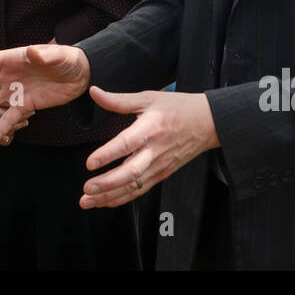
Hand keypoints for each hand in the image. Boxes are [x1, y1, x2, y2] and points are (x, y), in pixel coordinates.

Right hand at [0, 40, 90, 145]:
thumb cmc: (68, 58)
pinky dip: (0, 128)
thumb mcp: (58, 55)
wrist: (82, 74)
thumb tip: (32, 53)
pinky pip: (10, 118)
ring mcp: (17, 91)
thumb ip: (44, 55)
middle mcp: (11, 75)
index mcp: (14, 59)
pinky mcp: (27, 105)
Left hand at [78, 86, 218, 208]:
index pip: (127, 143)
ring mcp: (159, 165)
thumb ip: (118, 100)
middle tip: (87, 189)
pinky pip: (140, 190)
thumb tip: (94, 92)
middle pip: (131, 172)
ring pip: (133, 186)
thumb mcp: (148, 97)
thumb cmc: (177, 107)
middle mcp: (155, 150)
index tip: (89, 163)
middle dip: (107, 184)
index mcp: (151, 128)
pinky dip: (121, 198)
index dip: (107, 154)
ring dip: (110, 196)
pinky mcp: (162, 174)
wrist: (207, 123)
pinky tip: (104, 202)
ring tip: (88, 201)